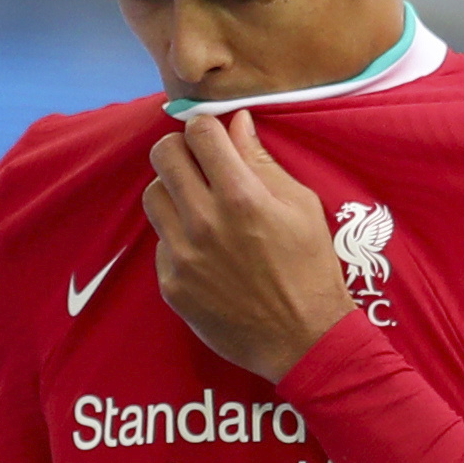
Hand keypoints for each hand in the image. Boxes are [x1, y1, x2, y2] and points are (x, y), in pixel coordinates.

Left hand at [140, 109, 354, 379]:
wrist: (301, 340)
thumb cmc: (310, 269)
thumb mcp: (301, 206)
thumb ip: (262, 162)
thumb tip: (237, 122)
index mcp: (241, 196)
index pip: (199, 132)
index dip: (206, 126)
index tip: (213, 137)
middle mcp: (204, 222)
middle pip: (164, 155)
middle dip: (182, 149)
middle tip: (199, 163)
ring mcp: (182, 255)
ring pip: (152, 195)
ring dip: (173, 190)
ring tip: (198, 204)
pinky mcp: (171, 284)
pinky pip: (161, 241)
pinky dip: (177, 235)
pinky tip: (204, 250)